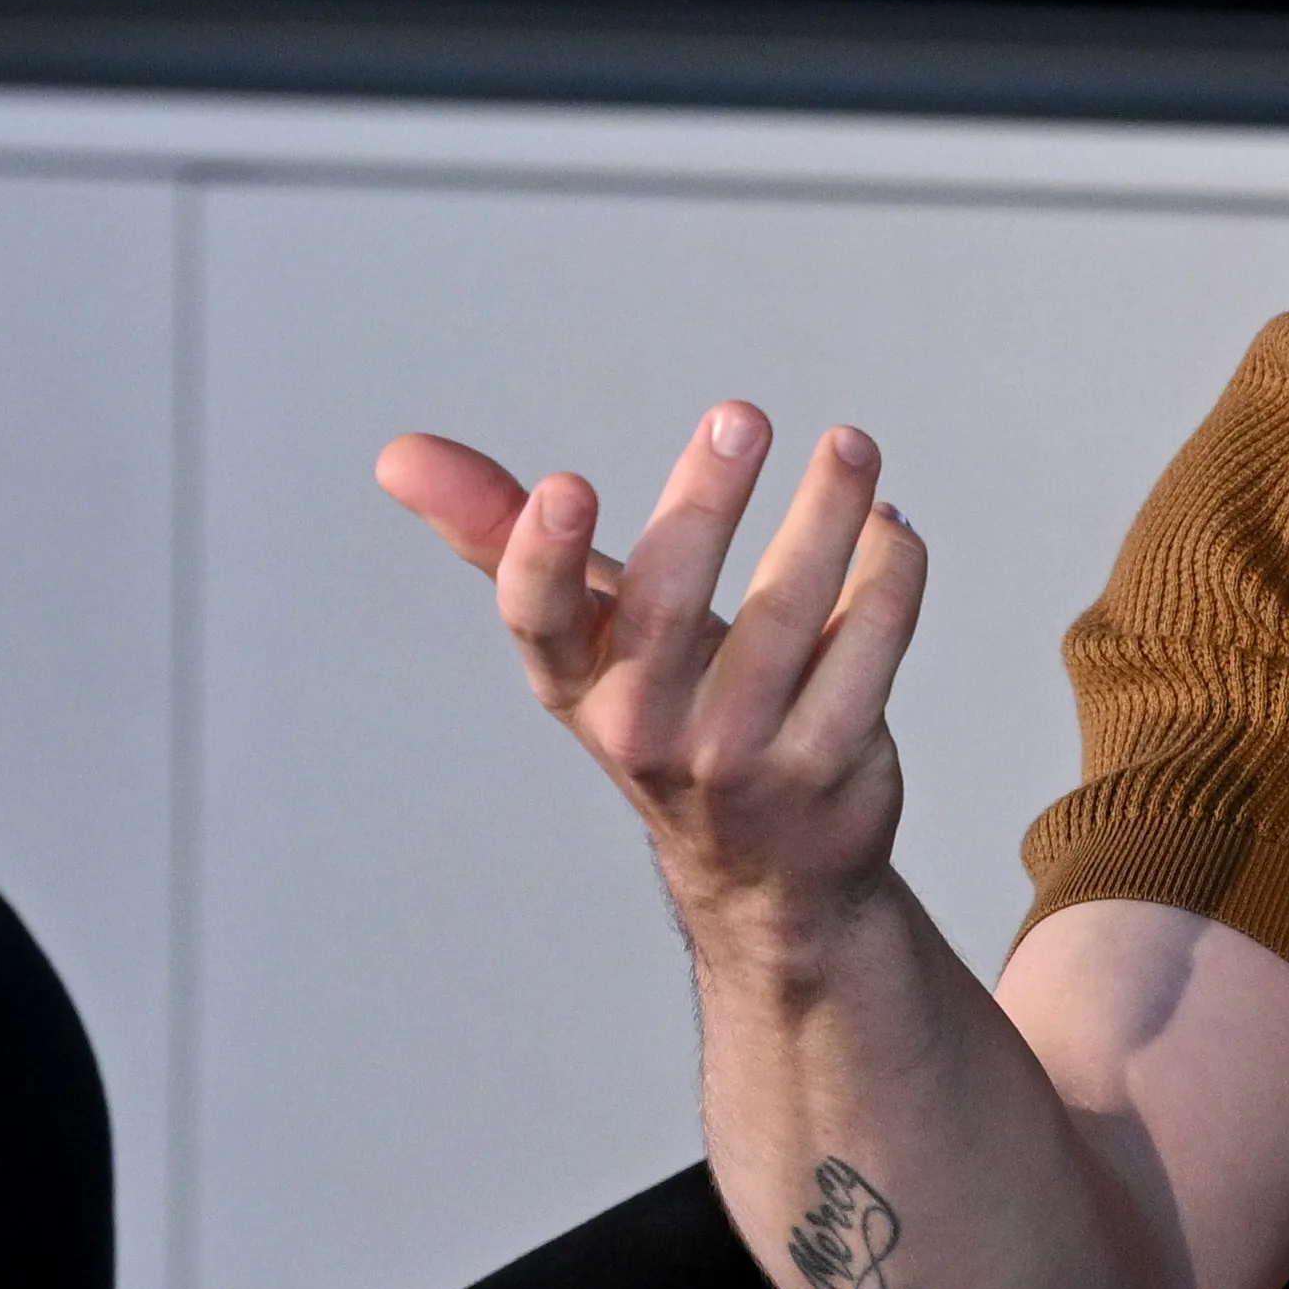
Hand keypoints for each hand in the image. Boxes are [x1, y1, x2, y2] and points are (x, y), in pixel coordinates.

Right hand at [377, 405, 926, 953]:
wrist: (768, 873)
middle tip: (739, 416)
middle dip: (705, 503)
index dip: (542, 559)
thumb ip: (502, 537)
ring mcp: (741, 754)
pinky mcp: (830, 764)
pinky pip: (868, 648)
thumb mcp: (585, 639)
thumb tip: (397, 453)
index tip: (565, 487)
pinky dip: (889, 576)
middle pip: (670, 606)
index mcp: (579, 686)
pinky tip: (892, 529)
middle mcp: (647, 729)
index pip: (541, 624)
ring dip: (825, 516)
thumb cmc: (665, 715)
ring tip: (849, 447)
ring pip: (790, 613)